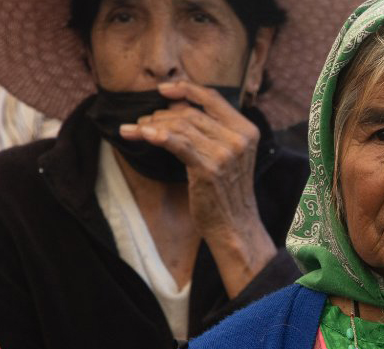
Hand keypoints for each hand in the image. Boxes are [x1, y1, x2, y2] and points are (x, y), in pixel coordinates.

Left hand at [119, 81, 259, 237]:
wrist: (234, 225)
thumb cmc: (227, 191)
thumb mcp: (230, 155)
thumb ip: (214, 131)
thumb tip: (179, 106)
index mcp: (246, 130)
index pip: (212, 98)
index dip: (186, 89)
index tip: (163, 89)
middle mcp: (238, 139)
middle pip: (191, 112)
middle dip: (161, 114)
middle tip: (142, 121)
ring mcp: (225, 153)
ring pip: (181, 126)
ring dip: (153, 125)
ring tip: (137, 130)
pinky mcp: (208, 168)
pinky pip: (178, 144)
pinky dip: (157, 136)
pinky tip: (142, 135)